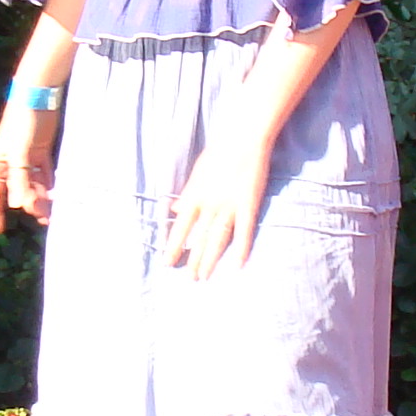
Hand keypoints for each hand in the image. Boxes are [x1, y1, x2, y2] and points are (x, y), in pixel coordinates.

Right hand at [0, 103, 60, 232]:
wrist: (39, 97)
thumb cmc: (22, 123)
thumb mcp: (19, 153)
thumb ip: (20, 180)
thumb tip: (20, 205)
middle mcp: (9, 163)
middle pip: (16, 191)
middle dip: (28, 206)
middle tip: (44, 219)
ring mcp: (26, 158)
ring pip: (32, 184)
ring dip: (41, 198)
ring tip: (52, 212)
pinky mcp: (40, 151)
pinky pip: (44, 174)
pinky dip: (49, 185)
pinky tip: (57, 196)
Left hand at [162, 114, 272, 278]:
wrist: (243, 136)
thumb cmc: (219, 152)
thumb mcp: (196, 172)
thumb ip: (187, 194)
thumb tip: (175, 211)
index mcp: (194, 195)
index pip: (180, 227)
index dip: (173, 246)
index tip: (167, 263)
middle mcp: (209, 204)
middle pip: (198, 237)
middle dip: (192, 259)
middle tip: (189, 279)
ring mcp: (229, 205)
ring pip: (217, 239)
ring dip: (210, 259)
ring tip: (204, 277)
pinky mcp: (248, 204)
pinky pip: (245, 231)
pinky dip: (242, 248)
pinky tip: (238, 265)